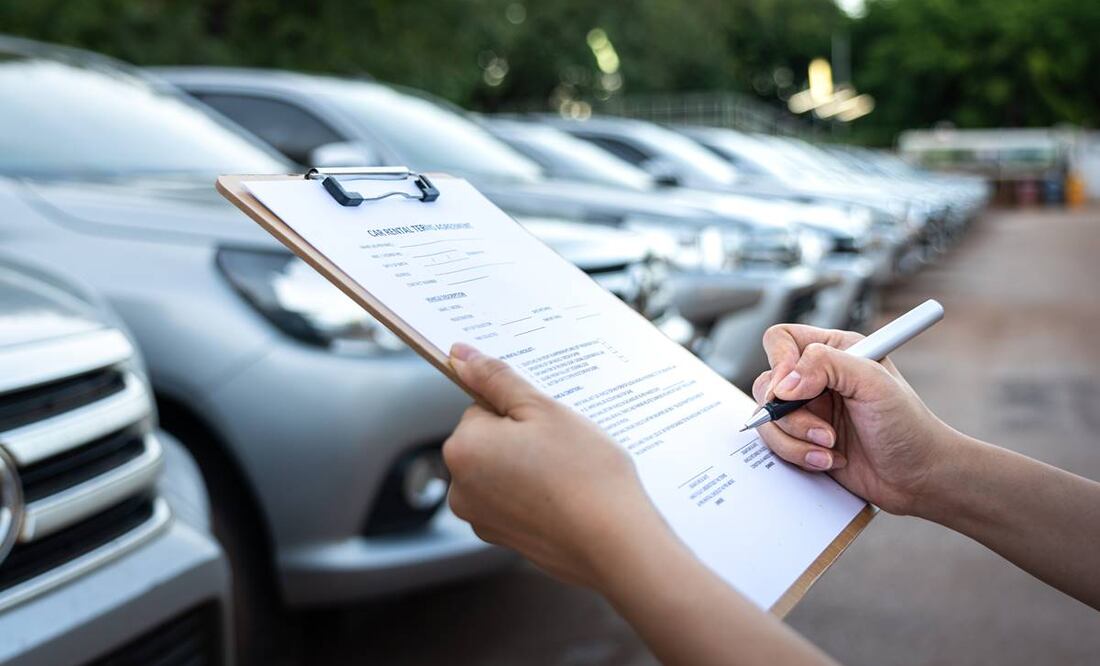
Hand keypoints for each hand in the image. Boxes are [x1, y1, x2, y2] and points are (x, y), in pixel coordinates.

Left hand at [443, 343, 670, 587]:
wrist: (615, 542)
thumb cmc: (584, 473)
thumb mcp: (543, 410)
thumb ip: (497, 379)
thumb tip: (460, 356)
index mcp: (462, 449)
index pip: (483, 408)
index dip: (520, 411)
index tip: (548, 424)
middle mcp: (460, 488)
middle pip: (490, 441)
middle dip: (522, 439)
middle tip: (562, 448)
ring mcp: (480, 519)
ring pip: (503, 471)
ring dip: (529, 467)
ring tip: (566, 474)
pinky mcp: (503, 539)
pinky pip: (514, 500)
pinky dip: (535, 495)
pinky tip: (565, 497)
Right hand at [752, 324, 961, 514]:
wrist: (918, 477)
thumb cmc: (909, 427)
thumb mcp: (874, 383)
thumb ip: (826, 366)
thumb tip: (784, 382)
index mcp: (835, 351)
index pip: (782, 340)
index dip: (779, 362)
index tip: (791, 388)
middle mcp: (816, 379)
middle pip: (767, 384)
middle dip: (791, 415)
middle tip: (824, 430)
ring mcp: (807, 411)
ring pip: (768, 418)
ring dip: (796, 439)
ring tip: (830, 447)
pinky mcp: (802, 440)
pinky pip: (775, 444)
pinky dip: (798, 455)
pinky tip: (829, 460)